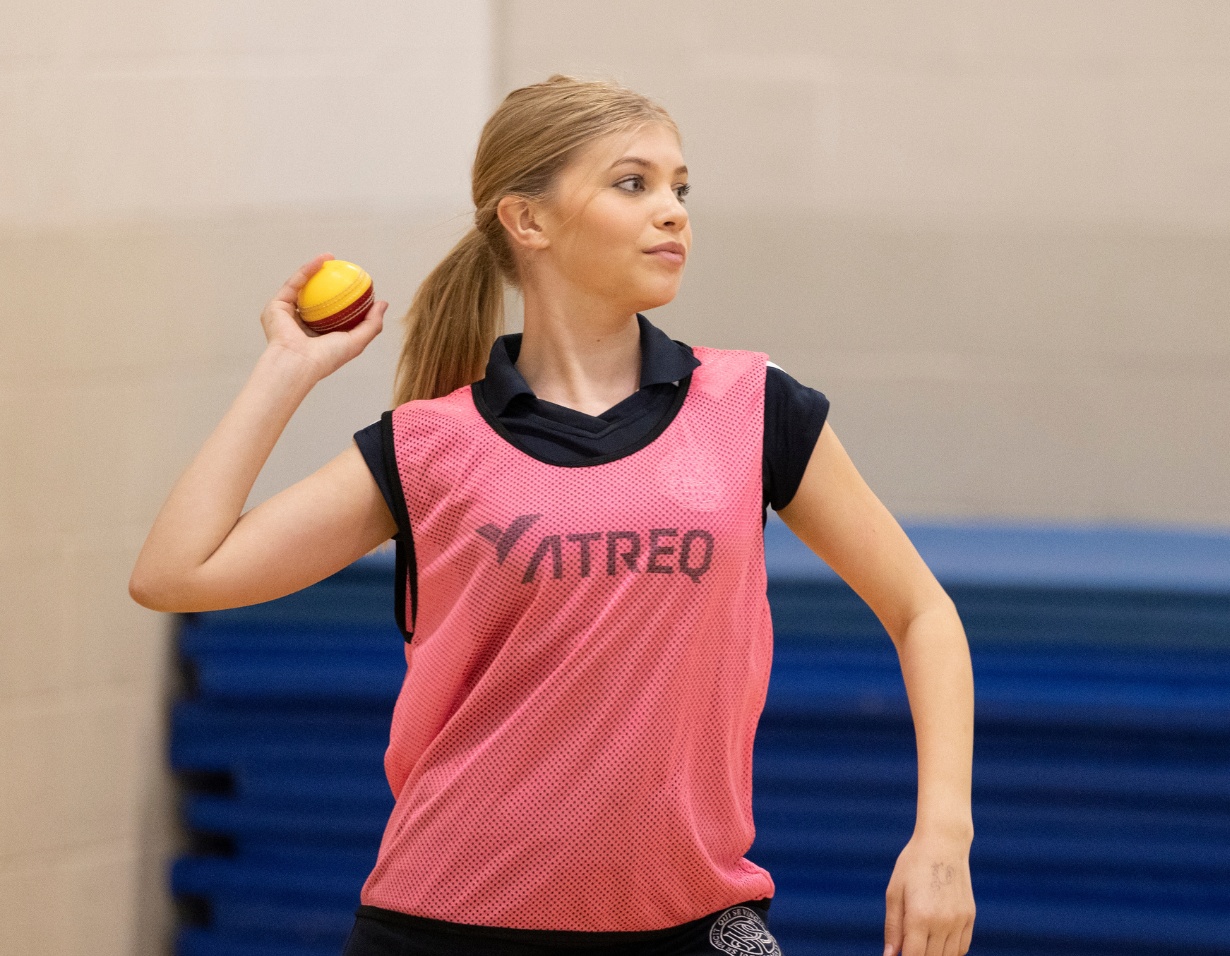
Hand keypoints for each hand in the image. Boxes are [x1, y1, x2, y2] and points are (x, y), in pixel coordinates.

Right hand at [259, 252, 386, 381]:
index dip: (345, 298)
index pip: (333, 312)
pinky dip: (308, 270)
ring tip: (332, 259)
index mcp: (318, 334)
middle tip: (344, 269)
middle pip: (316, 297)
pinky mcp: (276, 306)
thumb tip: (383, 303)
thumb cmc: (327, 357)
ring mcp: (287, 315)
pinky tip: (322, 260)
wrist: (298, 362)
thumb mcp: (357, 341)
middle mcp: (301, 324)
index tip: (359, 285)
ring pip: (304, 287)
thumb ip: (372, 323)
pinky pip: (295, 283)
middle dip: (329, 281)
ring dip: (317, 269)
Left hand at [883, 829, 974, 955]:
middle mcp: (942, 922)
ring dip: (934, 955)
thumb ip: (892, 927)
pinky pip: (962, 947)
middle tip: (909, 946)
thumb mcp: (894, 892)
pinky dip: (950, 952)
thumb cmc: (913, 865)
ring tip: (922, 944)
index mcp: (920, 917)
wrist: (944, 843)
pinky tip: (938, 944)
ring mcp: (959, 921)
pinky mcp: (969, 917)